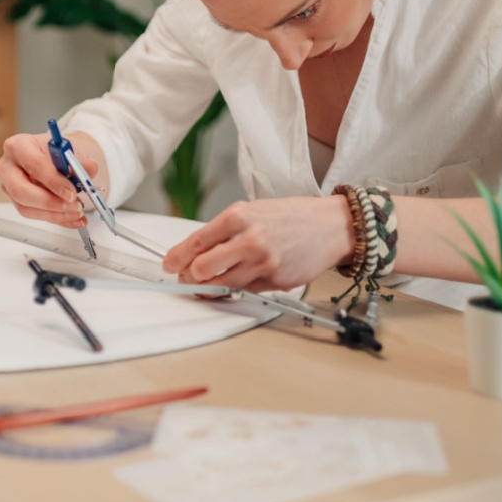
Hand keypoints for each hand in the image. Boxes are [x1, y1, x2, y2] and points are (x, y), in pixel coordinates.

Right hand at [0, 132, 100, 228]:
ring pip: (26, 208)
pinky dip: (56, 219)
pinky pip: (33, 215)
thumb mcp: (69, 151)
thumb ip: (79, 162)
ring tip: (77, 212)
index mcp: (18, 146)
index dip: (53, 181)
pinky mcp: (16, 201)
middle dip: (50, 202)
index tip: (71, 192)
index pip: (33, 165)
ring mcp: (8, 186)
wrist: (53, 157)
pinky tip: (73, 219)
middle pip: (21, 191)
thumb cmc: (55, 151)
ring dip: (54, 214)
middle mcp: (7, 166)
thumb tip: (90, 168)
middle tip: (74, 205)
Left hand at [162, 196, 353, 291]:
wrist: (332, 226)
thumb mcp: (254, 211)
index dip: (176, 257)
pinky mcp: (275, 282)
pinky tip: (241, 277)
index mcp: (239, 217)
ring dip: (210, 286)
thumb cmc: (293, 217)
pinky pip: (245, 290)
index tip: (170, 264)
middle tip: (187, 276)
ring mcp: (262, 263)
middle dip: (189, 276)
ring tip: (210, 280)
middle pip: (201, 269)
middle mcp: (249, 240)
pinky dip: (238, 287)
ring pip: (221, 285)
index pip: (196, 242)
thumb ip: (225, 231)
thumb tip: (197, 251)